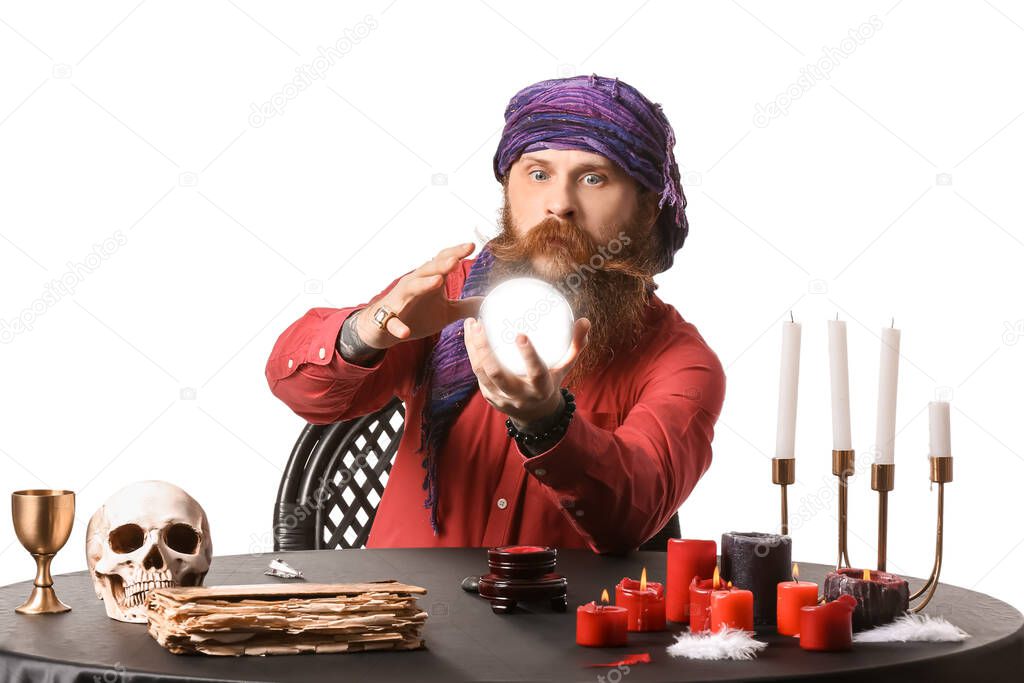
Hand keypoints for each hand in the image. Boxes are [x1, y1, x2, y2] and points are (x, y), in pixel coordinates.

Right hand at [356, 242, 483, 349]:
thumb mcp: (446, 313)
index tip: (472, 246)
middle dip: (442, 264)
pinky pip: (393, 322)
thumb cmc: (417, 314)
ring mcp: (400, 300)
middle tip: (456, 259)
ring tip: (438, 281)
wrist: (384, 328)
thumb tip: (489, 303)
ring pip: (411, 288)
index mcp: (429, 281)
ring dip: (423, 284)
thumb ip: (466, 306)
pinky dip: (398, 326)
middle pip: (428, 271)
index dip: (455, 253)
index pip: (443, 262)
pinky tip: (404, 332)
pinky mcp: (389, 319)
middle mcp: (414, 285)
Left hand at [463, 314, 590, 424]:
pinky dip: (472, 352)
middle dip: (485, 348)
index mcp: (541, 389)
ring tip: (471, 323)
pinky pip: (476, 372)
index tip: (520, 335)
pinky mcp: (488, 396)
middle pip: (497, 373)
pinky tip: (470, 332)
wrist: (534, 415)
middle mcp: (519, 396)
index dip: (529, 356)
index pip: (536, 373)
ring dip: (473, 347)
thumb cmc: (550, 381)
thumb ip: (575, 345)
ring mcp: (501, 398)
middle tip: (480, 323)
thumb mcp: (565, 367)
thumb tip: (584, 321)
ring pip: (481, 372)